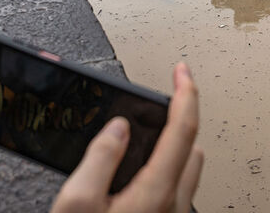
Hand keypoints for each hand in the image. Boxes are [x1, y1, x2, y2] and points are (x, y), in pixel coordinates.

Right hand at [50, 63, 202, 212]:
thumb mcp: (77, 203)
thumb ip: (100, 158)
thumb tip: (117, 128)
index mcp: (156, 192)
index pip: (183, 129)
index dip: (185, 93)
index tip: (182, 71)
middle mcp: (172, 207)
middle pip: (191, 149)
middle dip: (180, 121)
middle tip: (163, 104)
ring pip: (187, 173)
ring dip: (175, 150)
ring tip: (153, 135)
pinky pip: (175, 194)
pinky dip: (166, 174)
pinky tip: (144, 174)